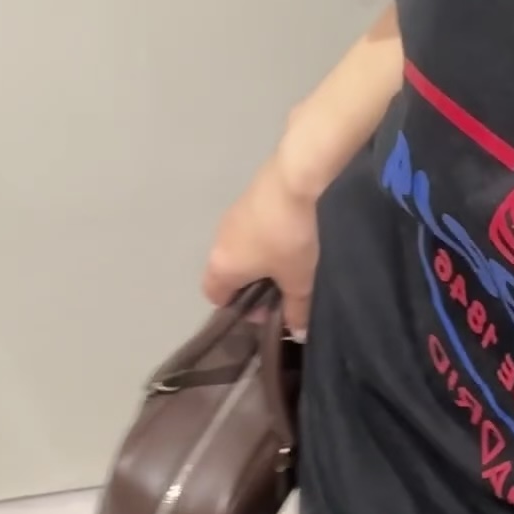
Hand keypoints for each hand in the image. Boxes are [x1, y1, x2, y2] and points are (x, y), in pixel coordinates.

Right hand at [203, 154, 318, 336]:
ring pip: (237, 250)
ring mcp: (228, 218)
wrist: (293, 180)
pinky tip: (287, 234)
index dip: (238, 307)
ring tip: (288, 259)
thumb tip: (298, 333)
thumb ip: (297, 309)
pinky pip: (247, 230)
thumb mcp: (298, 279)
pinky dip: (261, 239)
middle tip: (281, 285)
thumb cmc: (289, 238)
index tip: (268, 305)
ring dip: (257, 260)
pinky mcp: (244, 200)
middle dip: (250, 284)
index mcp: (222, 267)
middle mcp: (217, 243)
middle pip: (226, 273)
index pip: (214, 297)